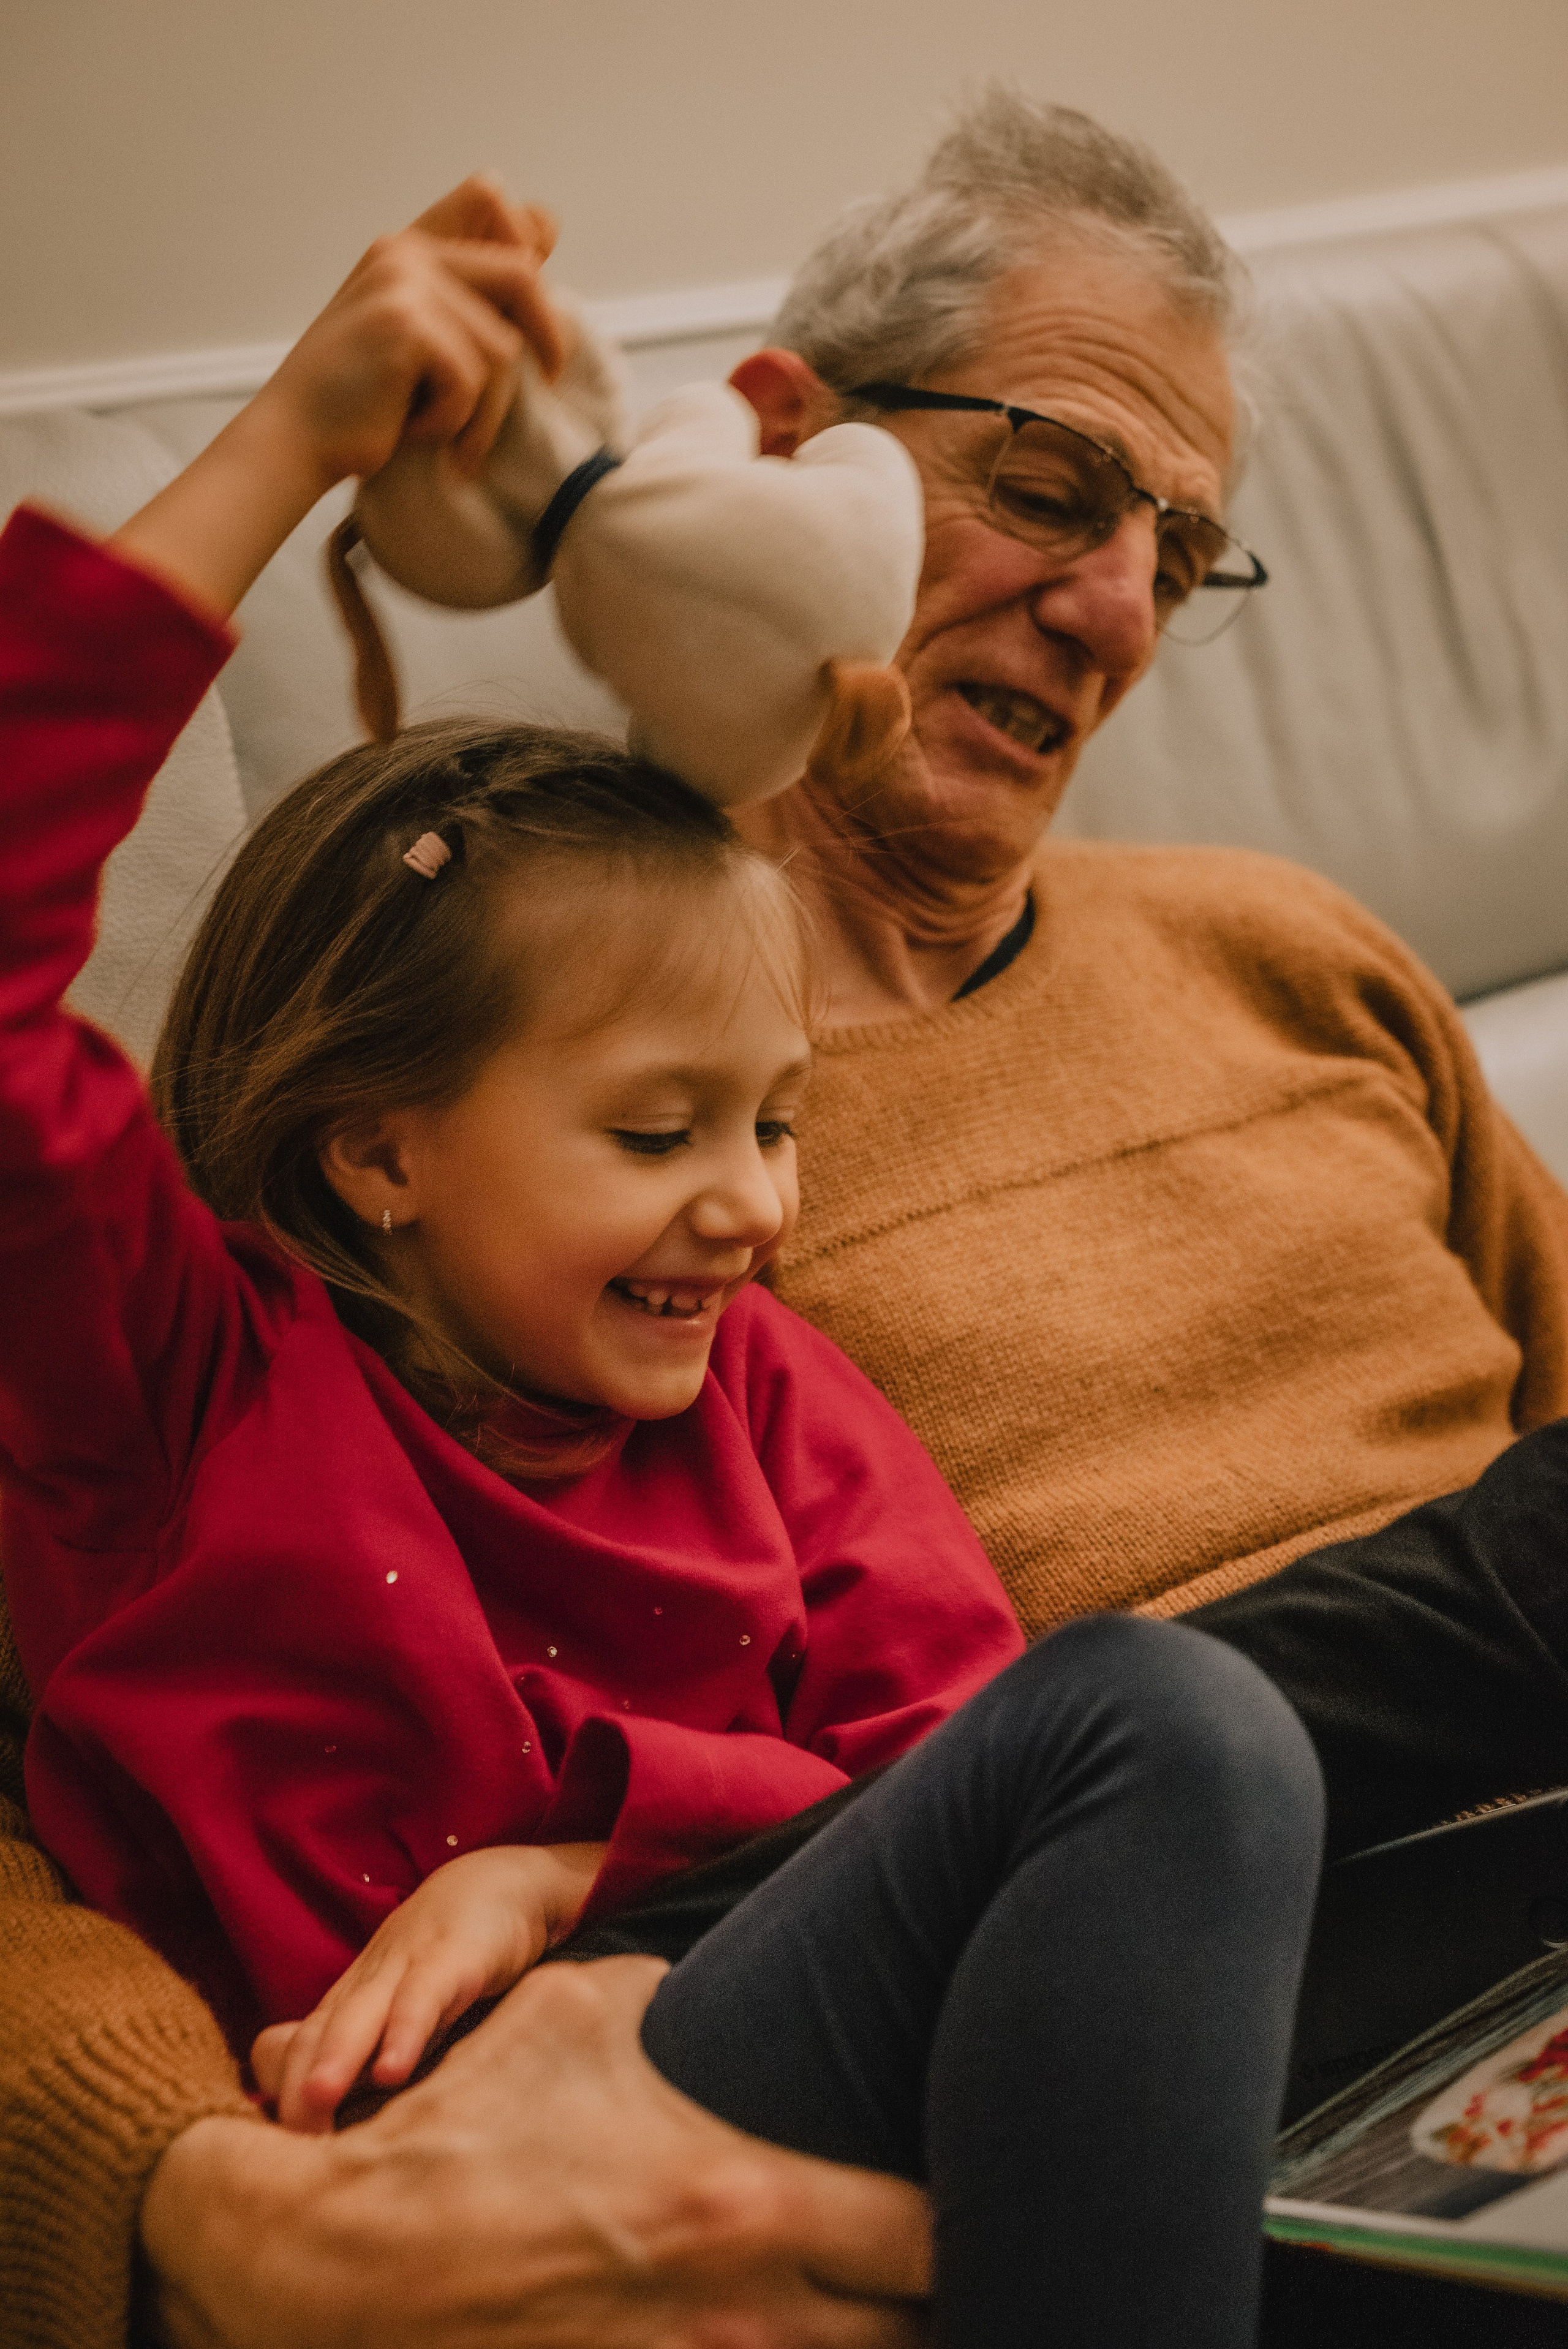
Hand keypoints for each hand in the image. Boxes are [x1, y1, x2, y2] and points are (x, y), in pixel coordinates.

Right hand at [142, 1956, 932, 2348]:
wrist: (348, 2260)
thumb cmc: (473, 2120)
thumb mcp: (585, 2007)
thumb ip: (687, 1999)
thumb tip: (737, 1975)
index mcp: (750, 2201)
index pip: (931, 2233)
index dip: (976, 2209)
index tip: (987, 2181)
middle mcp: (747, 2316)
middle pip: (917, 2331)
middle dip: (946, 2296)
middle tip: (945, 2258)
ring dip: (871, 2337)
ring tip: (873, 2300)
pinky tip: (789, 2328)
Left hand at [252, 1841, 604, 2132]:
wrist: (500, 1885)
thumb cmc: (444, 1967)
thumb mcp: (400, 2018)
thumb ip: (368, 2065)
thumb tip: (333, 2138)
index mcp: (347, 2007)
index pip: (292, 2053)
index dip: (279, 2102)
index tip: (275, 2167)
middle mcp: (365, 1988)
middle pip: (313, 2037)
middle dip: (290, 2089)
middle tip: (279, 2153)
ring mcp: (405, 1967)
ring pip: (359, 2015)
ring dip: (335, 2057)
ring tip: (314, 2102)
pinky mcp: (453, 1957)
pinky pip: (423, 1996)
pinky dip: (405, 2030)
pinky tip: (395, 2070)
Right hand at [254, 173, 565, 493]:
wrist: (293, 439)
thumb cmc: (359, 401)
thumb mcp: (416, 336)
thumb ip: (466, 297)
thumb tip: (545, 249)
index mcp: (409, 248)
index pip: (491, 197)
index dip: (530, 239)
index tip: (532, 310)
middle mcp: (406, 252)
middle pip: (522, 275)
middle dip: (547, 335)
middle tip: (548, 381)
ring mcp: (403, 283)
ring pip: (502, 348)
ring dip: (484, 408)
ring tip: (441, 429)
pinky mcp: (404, 324)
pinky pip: (472, 381)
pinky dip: (453, 422)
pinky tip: (411, 429)